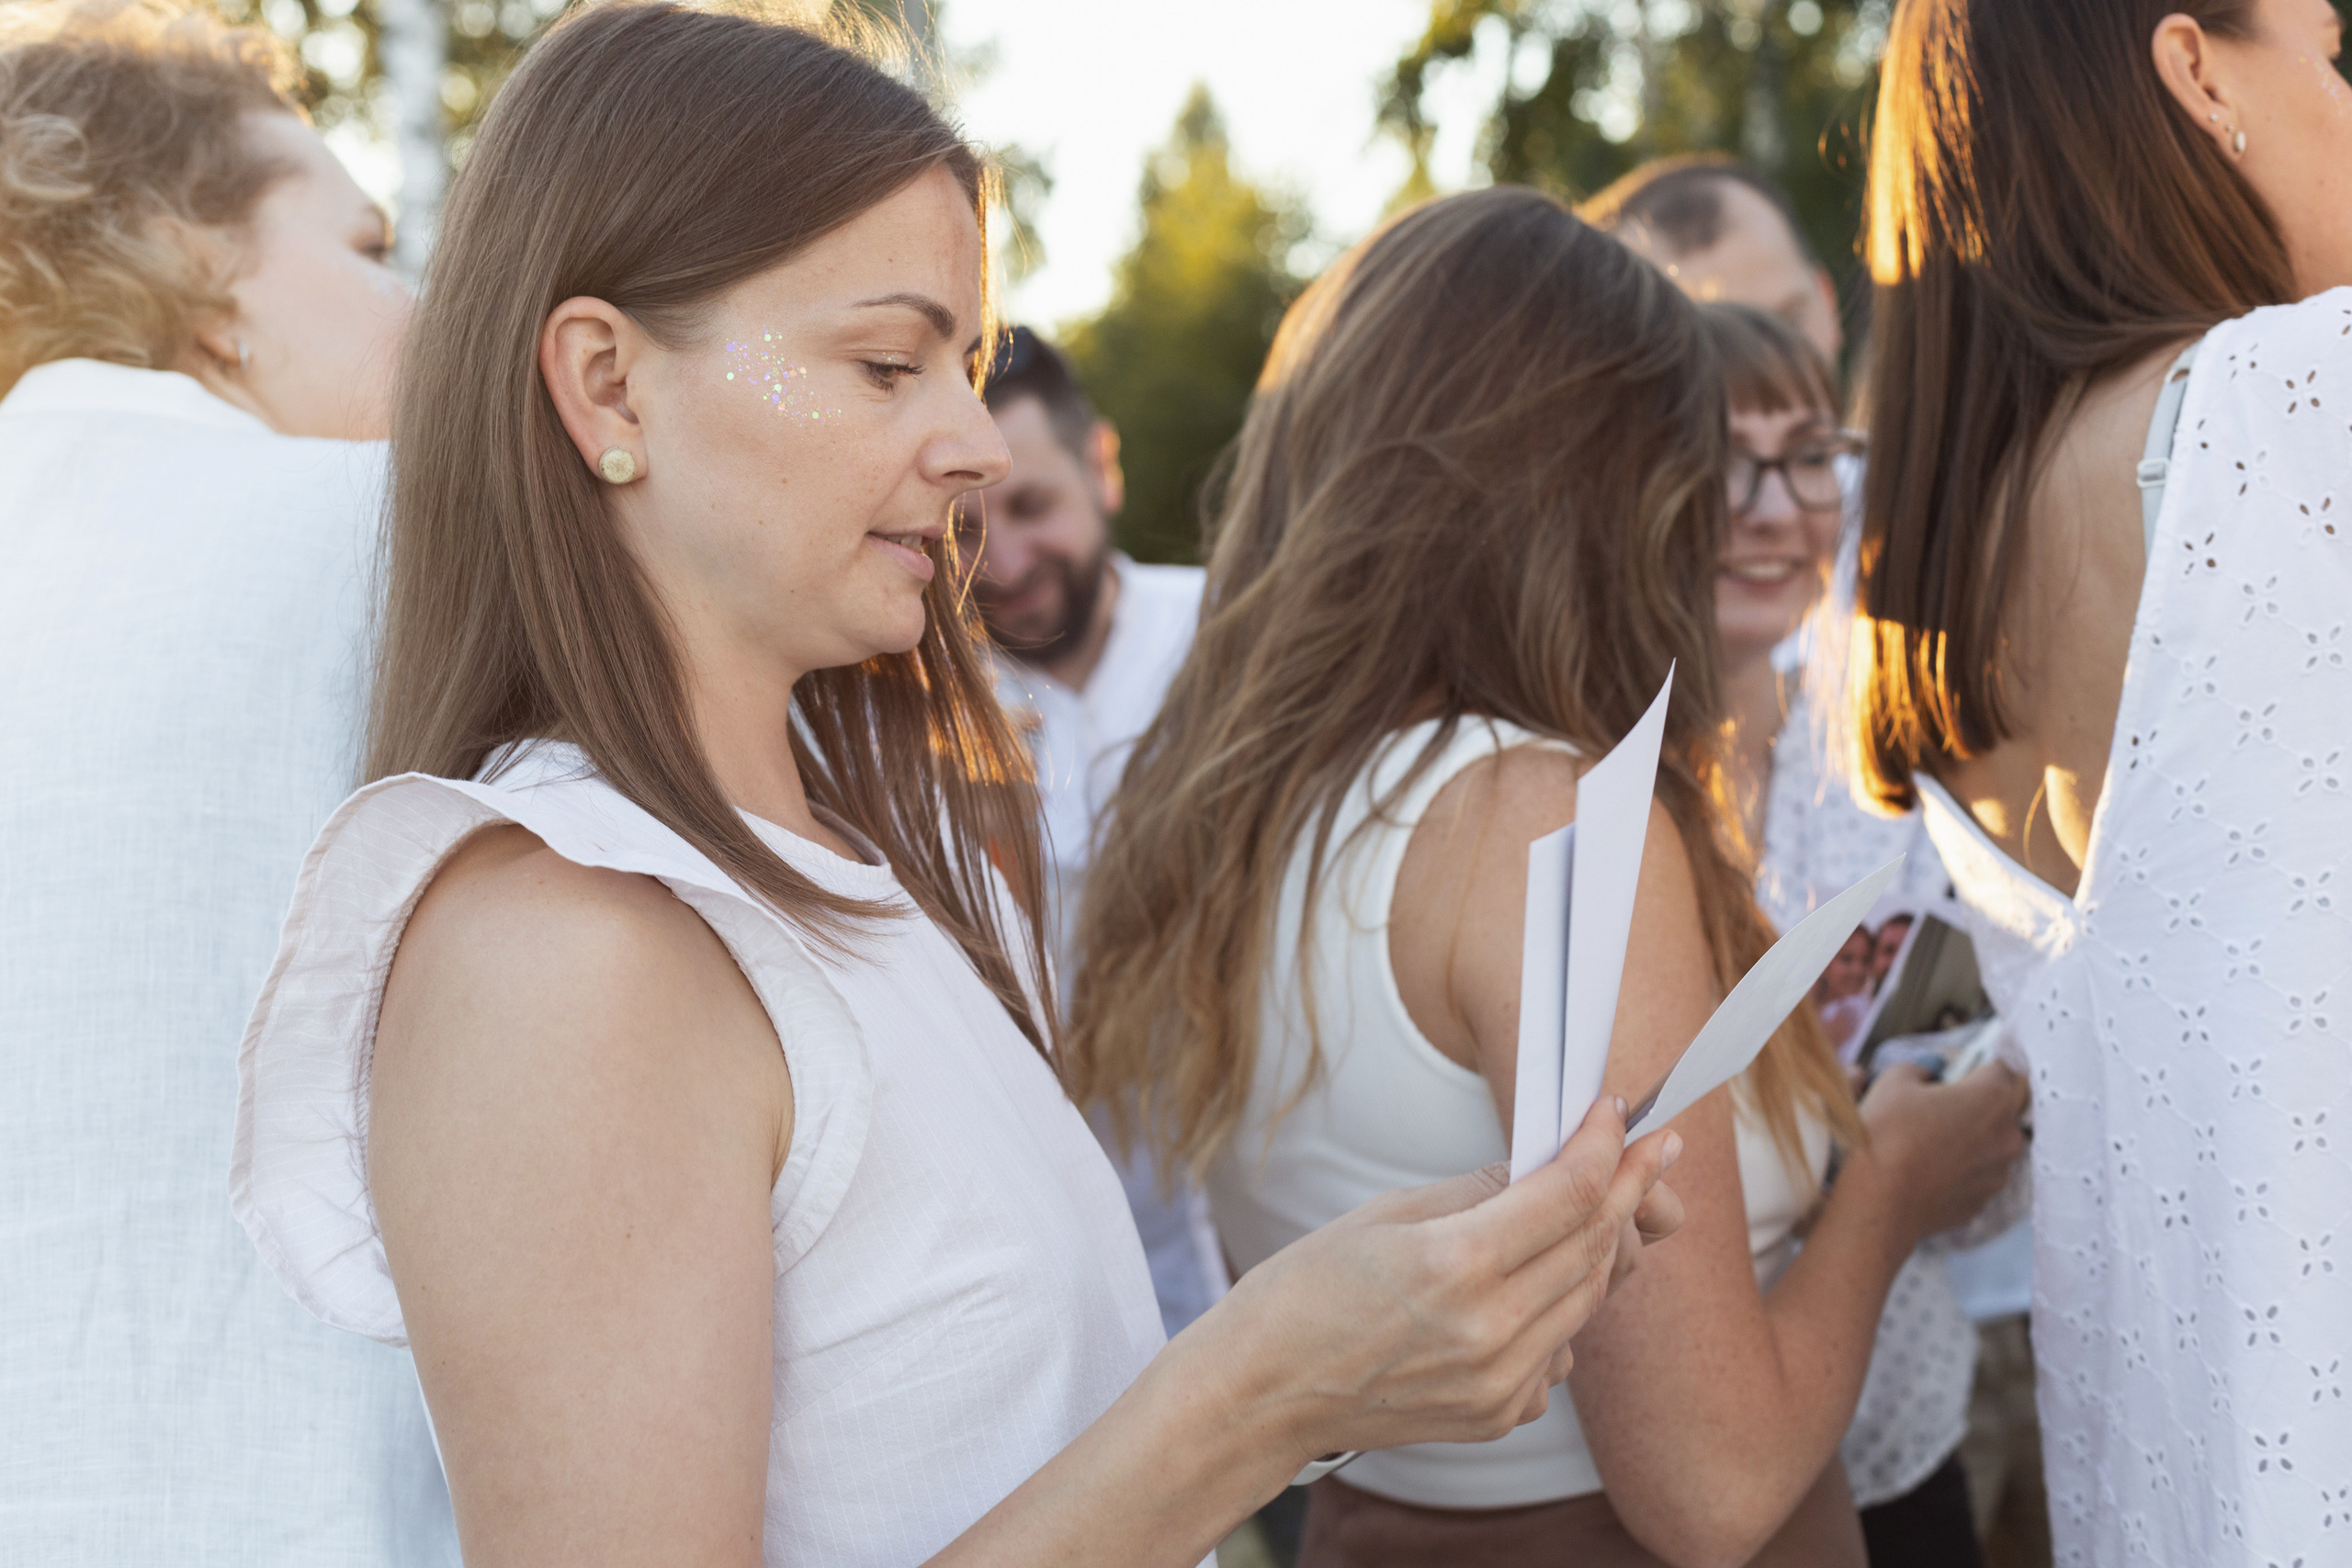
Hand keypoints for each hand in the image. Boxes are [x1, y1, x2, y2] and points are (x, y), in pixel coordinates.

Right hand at [1185, 1096, 1682, 1468]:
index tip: (1617, 1113)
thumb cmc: (1307, 1291)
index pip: (1567, 1195)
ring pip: (1588, 1300)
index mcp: (1455, 1265)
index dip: (1605, 1148)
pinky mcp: (1500, 1417)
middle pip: (1593, 1246)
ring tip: (1609, 1203)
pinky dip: (1562, 1308)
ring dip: (1603, 1246)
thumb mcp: (1388, 1214)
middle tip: (1652, 1149)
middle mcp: (1490, 1331)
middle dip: (1628, 1189)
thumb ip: (1481, 1190)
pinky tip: (1536, 1282)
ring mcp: (1500, 1385)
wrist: (1263, 1393)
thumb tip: (1549, 1162)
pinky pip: (1559, 1350)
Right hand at [1855, 1061, 2028, 1243]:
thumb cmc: (1886, 1136)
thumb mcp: (1894, 1082)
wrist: (1877, 1201)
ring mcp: (1998, 1173)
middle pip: (2003, 1109)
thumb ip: (1919, 1068)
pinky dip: (1959, 1171)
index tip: (1952, 1076)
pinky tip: (1926, 1171)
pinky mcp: (1983, 1201)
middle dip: (1977, 1105)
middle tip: (1938, 1109)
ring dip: (1970, 1140)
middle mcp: (2008, 1135)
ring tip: (1928, 1144)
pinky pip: (1976, 1176)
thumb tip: (1928, 1073)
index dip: (1975, 1068)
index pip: (2003, 1069)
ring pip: (1991, 1145)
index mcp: (1992, 1097)